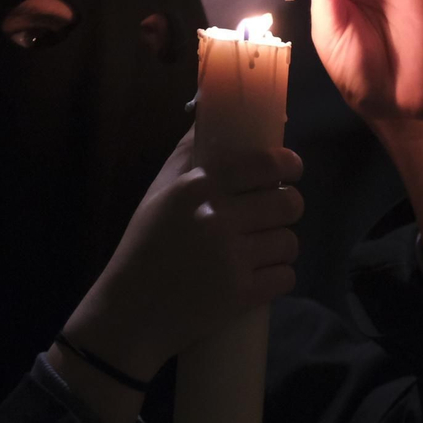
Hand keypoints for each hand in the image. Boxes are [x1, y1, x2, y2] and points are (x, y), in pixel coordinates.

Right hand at [61, 128, 303, 380]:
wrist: (130, 312)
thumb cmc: (145, 245)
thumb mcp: (159, 191)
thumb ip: (189, 152)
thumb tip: (210, 111)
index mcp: (199, 186)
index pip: (265, 164)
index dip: (289, 164)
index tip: (291, 169)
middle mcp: (219, 218)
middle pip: (288, 203)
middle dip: (289, 206)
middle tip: (276, 211)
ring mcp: (233, 259)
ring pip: (290, 242)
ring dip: (282, 244)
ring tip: (263, 246)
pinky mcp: (242, 295)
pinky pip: (287, 277)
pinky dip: (279, 276)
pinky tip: (262, 274)